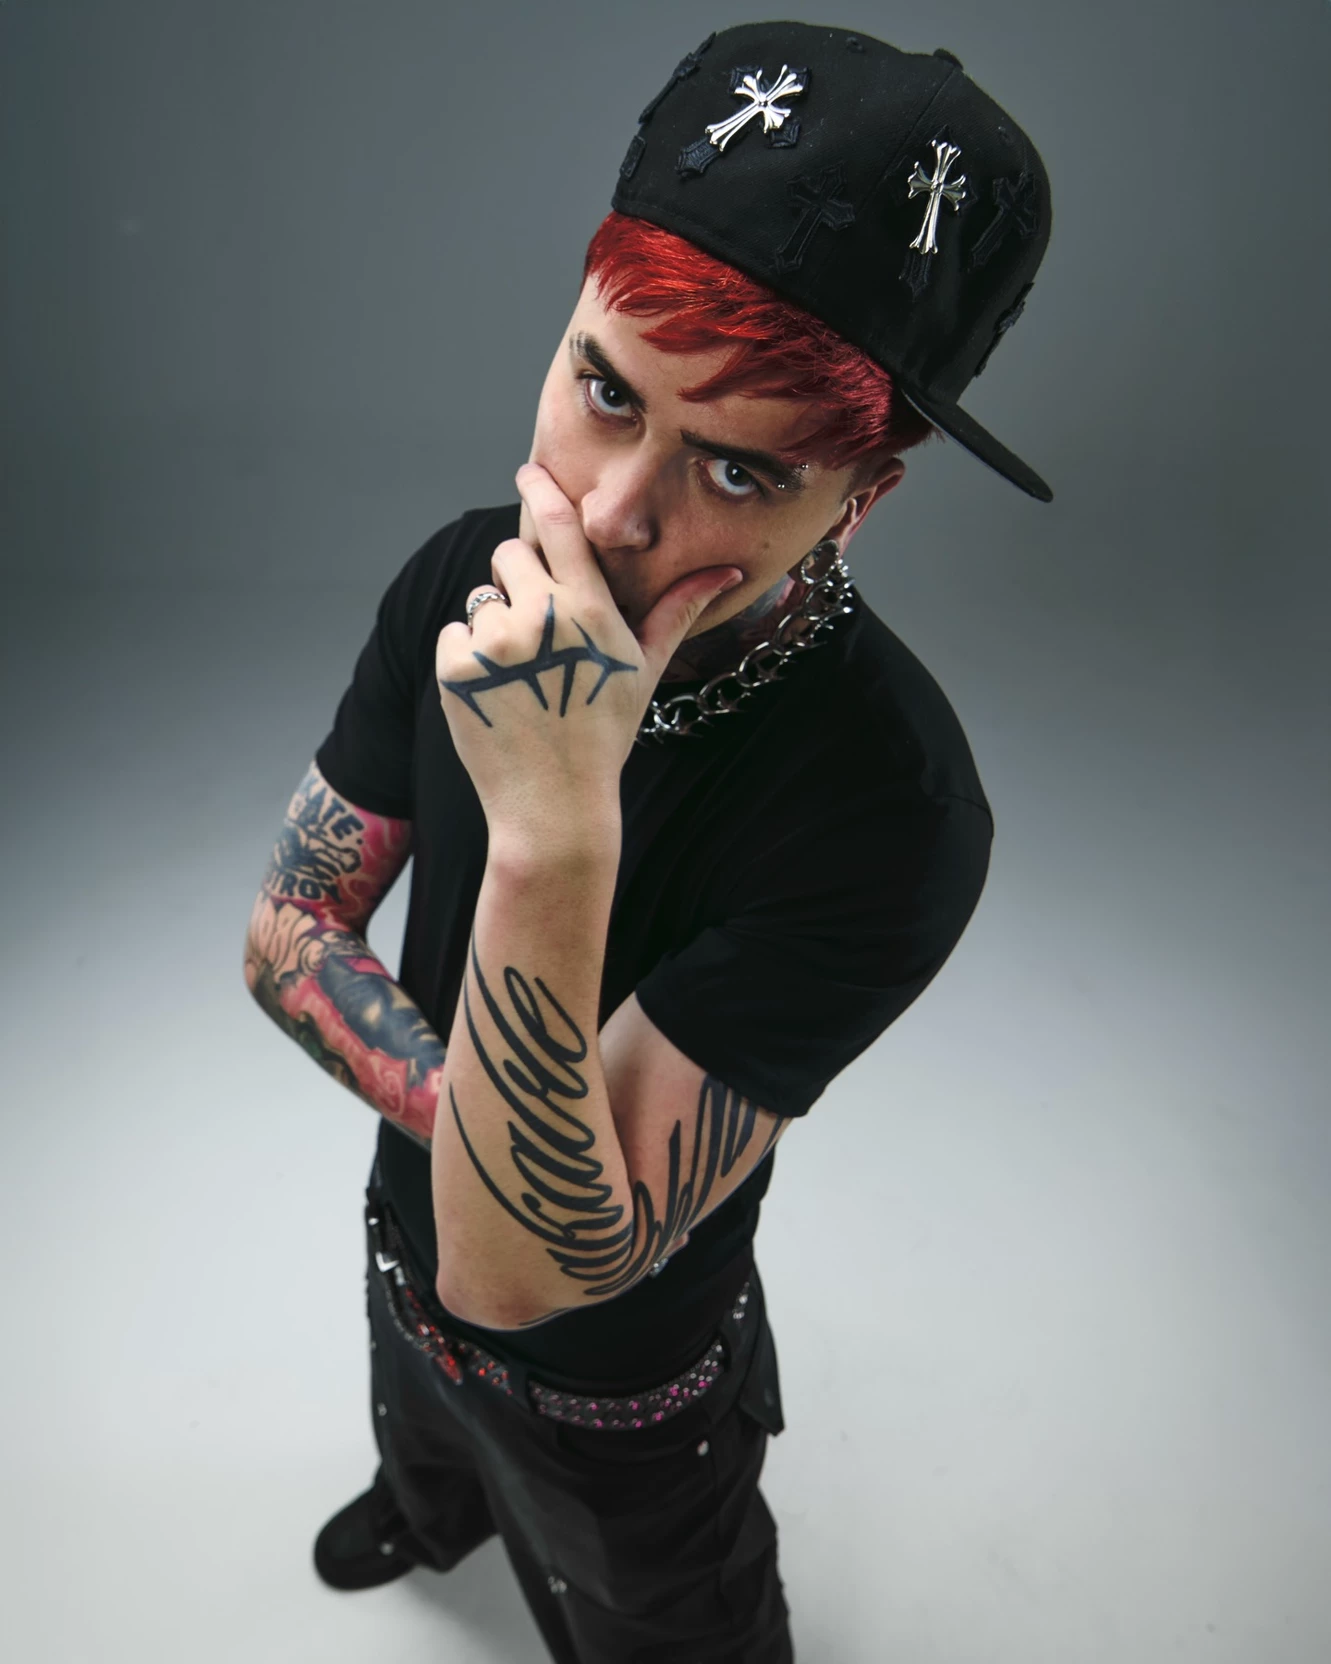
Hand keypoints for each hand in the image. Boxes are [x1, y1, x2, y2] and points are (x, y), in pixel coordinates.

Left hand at [435, 464, 741, 845]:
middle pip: (510, 554)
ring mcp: (496, 641)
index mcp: (590, 610)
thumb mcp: (643, 670)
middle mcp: (542, 616)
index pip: (560, 525)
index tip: (529, 472)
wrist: (553, 804)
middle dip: (519, 581)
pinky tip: (496, 694)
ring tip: (522, 678)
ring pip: (482, 598)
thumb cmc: (604, 735)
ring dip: (496, 627)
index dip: (540, 490)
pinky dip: (468, 658)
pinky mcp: (456, 665)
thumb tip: (726, 570)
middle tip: (538, 633)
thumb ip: (674, 611)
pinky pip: (456, 633)